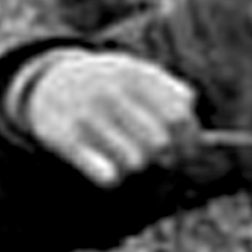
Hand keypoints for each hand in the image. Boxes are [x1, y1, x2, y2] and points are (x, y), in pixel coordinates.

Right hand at [11, 48, 198, 188]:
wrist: (49, 82)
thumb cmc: (110, 84)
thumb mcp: (141, 73)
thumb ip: (176, 93)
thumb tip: (203, 135)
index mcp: (136, 74)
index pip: (179, 117)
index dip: (190, 141)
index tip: (187, 153)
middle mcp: (111, 91)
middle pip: (160, 143)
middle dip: (166, 158)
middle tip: (161, 161)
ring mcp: (86, 113)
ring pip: (135, 163)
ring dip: (137, 166)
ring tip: (129, 157)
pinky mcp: (64, 138)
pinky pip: (107, 176)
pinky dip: (112, 178)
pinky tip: (108, 168)